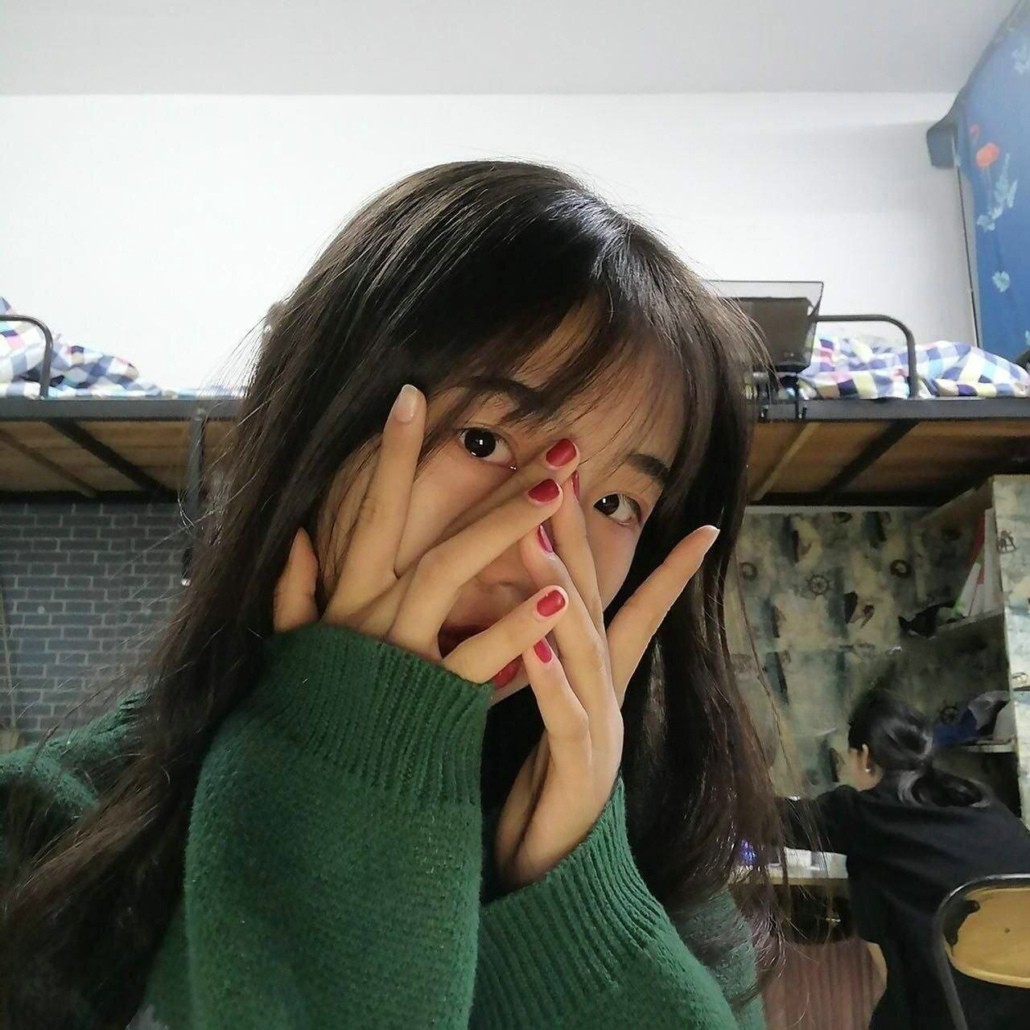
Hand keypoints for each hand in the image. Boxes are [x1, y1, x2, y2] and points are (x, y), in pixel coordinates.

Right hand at [272, 384, 576, 684]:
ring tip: (558, 498)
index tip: (415, 393)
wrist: (320, 790)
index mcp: (347, 596)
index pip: (370, 508)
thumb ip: (293, 596)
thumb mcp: (296, 650)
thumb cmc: (316, 710)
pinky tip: (558, 599)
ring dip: (503, 534)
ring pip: (448, 576)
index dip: (391, 452)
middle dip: (492, 490)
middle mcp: (372, 614)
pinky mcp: (429, 697)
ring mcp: (400, 653)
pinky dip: (515, 629)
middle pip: (432, 534)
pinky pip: (474, 659)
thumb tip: (297, 539)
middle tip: (556, 451)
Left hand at [494, 489, 718, 888]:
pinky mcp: (575, 771)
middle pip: (597, 602)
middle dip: (583, 534)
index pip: (627, 604)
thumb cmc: (544, 791)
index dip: (662, 559)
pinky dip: (548, 675)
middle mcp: (608, 696)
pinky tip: (533, 640)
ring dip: (561, 591)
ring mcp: (599, 732)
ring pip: (582, 649)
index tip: (697, 518)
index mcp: (597, 681)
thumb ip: (553, 667)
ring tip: (538, 539)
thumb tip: (540, 618)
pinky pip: (562, 715)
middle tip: (568, 468)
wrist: (553, 880)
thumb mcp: (555, 718)